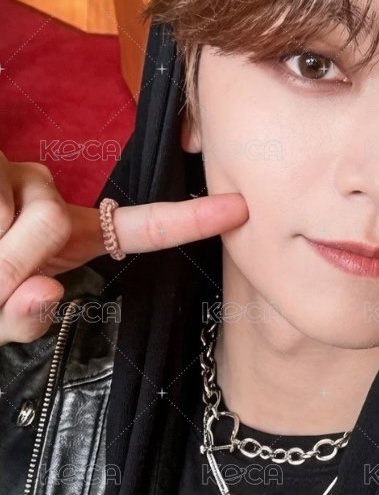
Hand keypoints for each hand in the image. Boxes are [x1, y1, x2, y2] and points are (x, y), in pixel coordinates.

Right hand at [0, 152, 248, 344]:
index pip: (138, 226)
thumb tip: (41, 291)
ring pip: (19, 220)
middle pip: (54, 228)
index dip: (189, 219)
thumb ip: (21, 318)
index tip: (239, 208)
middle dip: (9, 266)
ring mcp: (15, 175)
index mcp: (66, 237)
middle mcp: (48, 196)